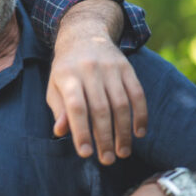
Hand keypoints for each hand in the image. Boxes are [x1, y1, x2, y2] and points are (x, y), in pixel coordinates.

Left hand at [47, 31, 146, 164]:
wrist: (84, 35)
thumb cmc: (66, 70)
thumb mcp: (54, 86)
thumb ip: (59, 109)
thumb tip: (61, 132)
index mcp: (67, 75)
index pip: (75, 106)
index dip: (81, 131)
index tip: (85, 154)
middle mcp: (89, 69)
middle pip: (100, 108)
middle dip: (105, 138)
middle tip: (108, 160)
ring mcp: (110, 67)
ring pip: (121, 104)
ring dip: (124, 131)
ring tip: (123, 152)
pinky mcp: (127, 68)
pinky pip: (138, 94)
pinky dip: (141, 115)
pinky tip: (139, 133)